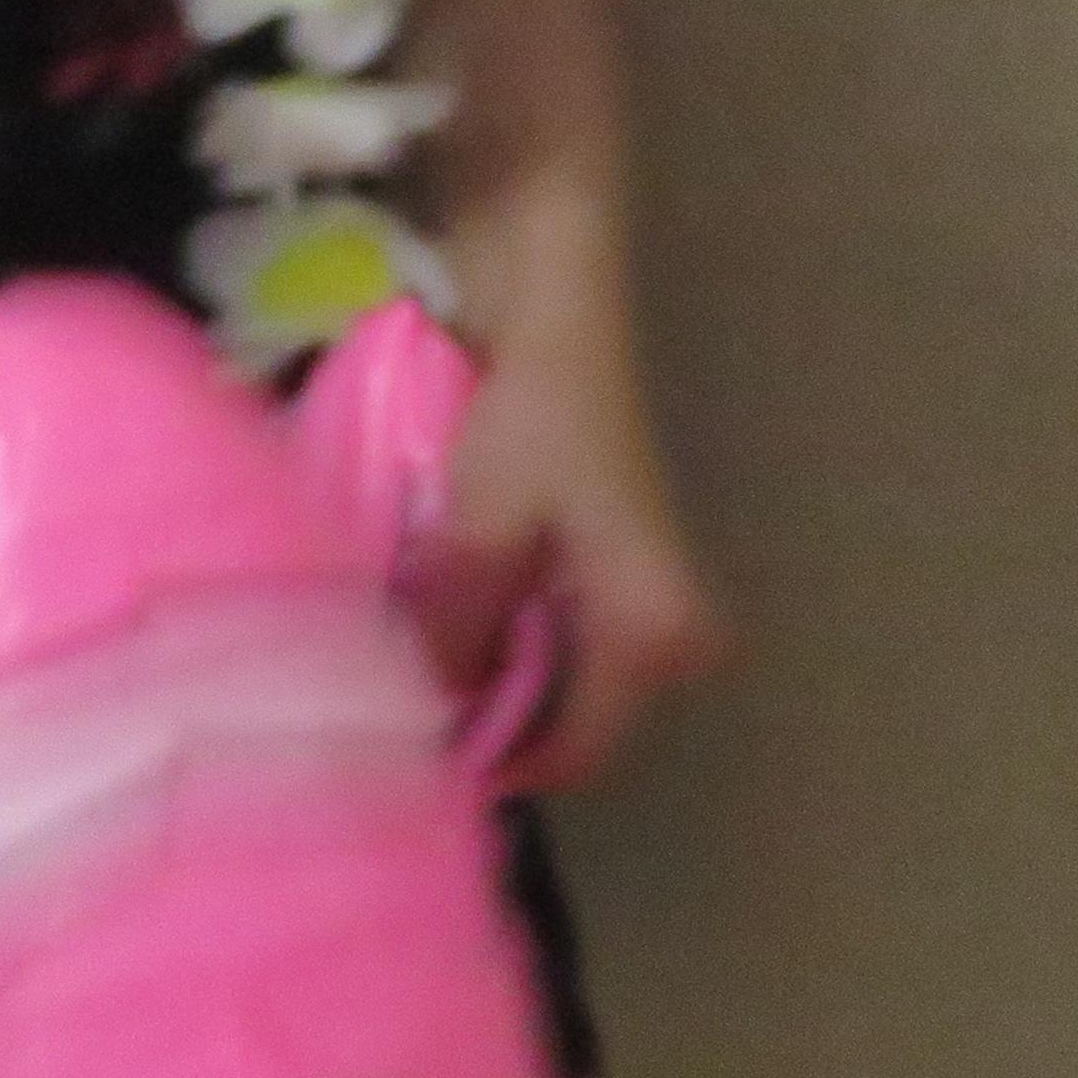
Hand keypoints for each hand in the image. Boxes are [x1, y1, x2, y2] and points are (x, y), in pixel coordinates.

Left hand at [439, 323, 727, 793]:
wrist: (558, 308)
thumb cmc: (533, 414)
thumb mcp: (479, 529)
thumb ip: (453, 630)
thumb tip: (420, 713)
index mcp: (653, 629)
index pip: (579, 750)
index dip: (500, 765)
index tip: (422, 769)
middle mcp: (669, 630)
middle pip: (572, 719)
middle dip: (493, 722)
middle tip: (408, 718)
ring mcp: (646, 599)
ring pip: (559, 679)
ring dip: (492, 679)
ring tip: (414, 670)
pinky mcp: (615, 567)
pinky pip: (558, 637)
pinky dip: (503, 637)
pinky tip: (445, 622)